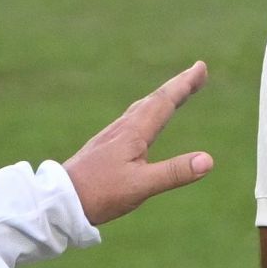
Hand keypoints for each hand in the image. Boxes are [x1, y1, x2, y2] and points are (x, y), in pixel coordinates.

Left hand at [63, 62, 214, 225]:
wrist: (58, 200)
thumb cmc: (99, 193)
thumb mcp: (141, 186)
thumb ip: (174, 173)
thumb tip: (208, 160)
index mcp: (134, 133)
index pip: (164, 102)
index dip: (184, 85)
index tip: (200, 67)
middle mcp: (122, 128)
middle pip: (154, 100)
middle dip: (178, 86)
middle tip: (197, 72)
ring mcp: (111, 136)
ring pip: (141, 108)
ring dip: (162, 98)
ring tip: (174, 93)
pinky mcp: (104, 146)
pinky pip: (132, 120)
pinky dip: (147, 112)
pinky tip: (141, 122)